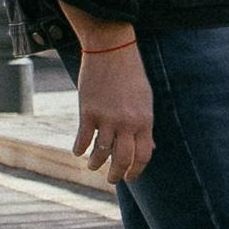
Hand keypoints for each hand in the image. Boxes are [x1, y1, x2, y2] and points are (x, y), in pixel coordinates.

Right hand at [62, 9, 153, 182]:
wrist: (111, 49)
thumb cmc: (130, 74)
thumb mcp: (145, 100)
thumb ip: (145, 125)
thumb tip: (149, 148)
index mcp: (144, 120)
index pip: (143, 155)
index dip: (137, 170)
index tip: (130, 177)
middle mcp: (127, 122)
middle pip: (122, 159)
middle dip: (116, 175)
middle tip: (111, 180)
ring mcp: (107, 118)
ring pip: (101, 153)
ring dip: (96, 164)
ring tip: (93, 166)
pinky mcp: (88, 111)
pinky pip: (83, 139)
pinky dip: (80, 149)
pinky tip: (78, 152)